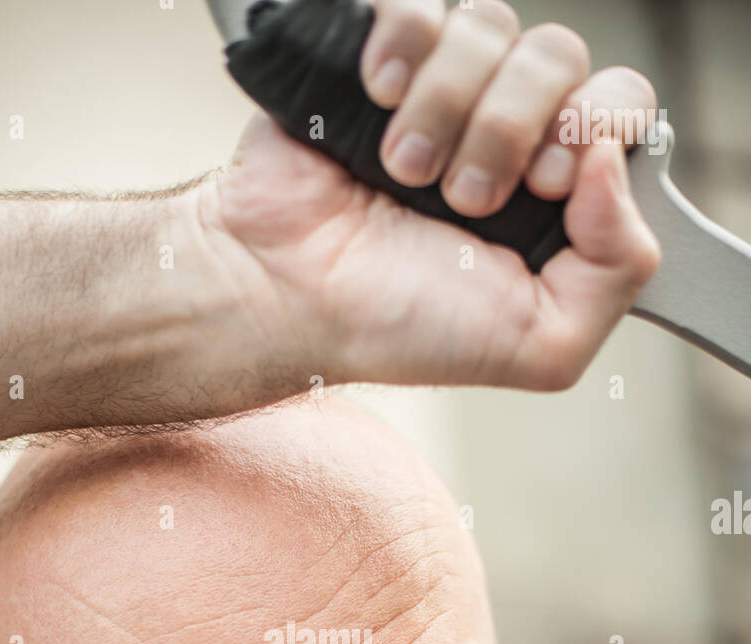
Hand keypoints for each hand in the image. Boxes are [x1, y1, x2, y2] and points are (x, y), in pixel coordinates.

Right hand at [200, 0, 660, 392]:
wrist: (287, 296)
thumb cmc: (398, 326)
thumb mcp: (540, 346)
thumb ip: (620, 272)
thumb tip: (618, 161)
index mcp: (551, 189)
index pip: (619, 106)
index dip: (594, 130)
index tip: (543, 185)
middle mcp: (504, 126)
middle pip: (561, 56)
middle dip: (511, 128)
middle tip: (465, 196)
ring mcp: (444, 85)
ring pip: (492, 26)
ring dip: (449, 109)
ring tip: (404, 171)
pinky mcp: (382, 50)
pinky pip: (423, 1)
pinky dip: (404, 45)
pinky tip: (379, 100)